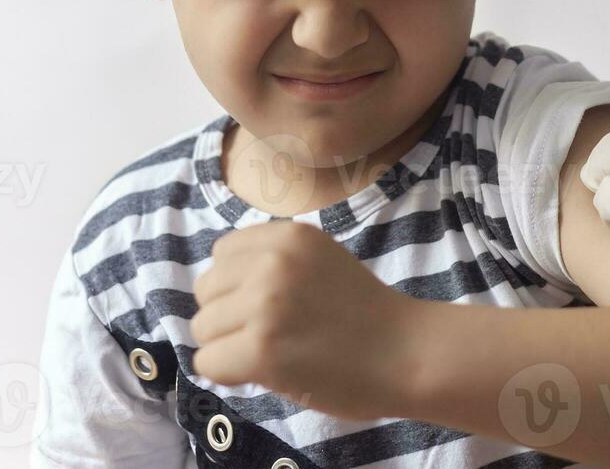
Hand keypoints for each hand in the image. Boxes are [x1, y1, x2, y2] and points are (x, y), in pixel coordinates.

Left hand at [191, 220, 417, 420]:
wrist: (407, 352)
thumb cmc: (366, 314)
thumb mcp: (319, 259)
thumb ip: (273, 260)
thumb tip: (216, 286)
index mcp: (288, 235)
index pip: (221, 254)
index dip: (236, 285)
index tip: (265, 306)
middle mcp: (273, 261)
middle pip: (205, 290)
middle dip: (227, 316)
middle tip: (267, 335)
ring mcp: (266, 303)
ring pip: (202, 328)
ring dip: (228, 347)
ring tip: (269, 354)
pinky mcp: (262, 348)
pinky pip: (207, 362)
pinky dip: (228, 374)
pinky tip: (261, 373)